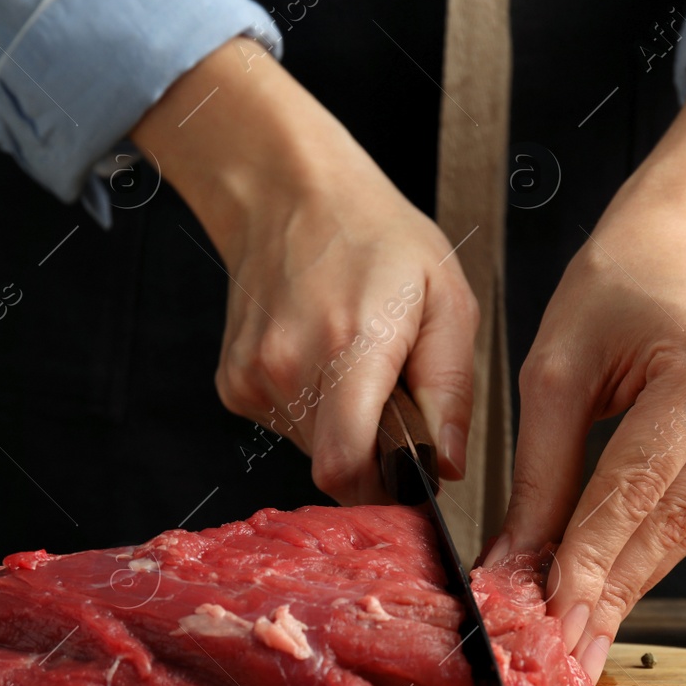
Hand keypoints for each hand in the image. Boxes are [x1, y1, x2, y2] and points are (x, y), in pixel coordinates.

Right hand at [131, 38, 479, 503]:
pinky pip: (284, 426)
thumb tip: (446, 464)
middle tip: (392, 398)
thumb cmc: (374, 237)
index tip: (407, 478)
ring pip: (310, 449)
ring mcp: (254, 376)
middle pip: (336, 467)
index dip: (382, 491)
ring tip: (356, 366)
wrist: (289, 194)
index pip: (346, 467)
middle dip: (373, 452)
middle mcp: (290, 365)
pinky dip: (310, 410)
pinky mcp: (234, 382)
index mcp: (351, 345)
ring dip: (342, 428)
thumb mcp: (446, 298)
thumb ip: (452, 390)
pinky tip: (321, 360)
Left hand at [487, 56, 685, 683]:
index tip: (552, 624)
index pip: (635, 488)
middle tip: (565, 652)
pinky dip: (671, 537)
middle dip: (611, 590)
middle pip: (674, 518)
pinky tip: (629, 570)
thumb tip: (517, 558)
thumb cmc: (621, 280)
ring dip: (638, 574)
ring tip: (584, 624)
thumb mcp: (557, 362)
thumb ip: (541, 467)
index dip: (589, 563)